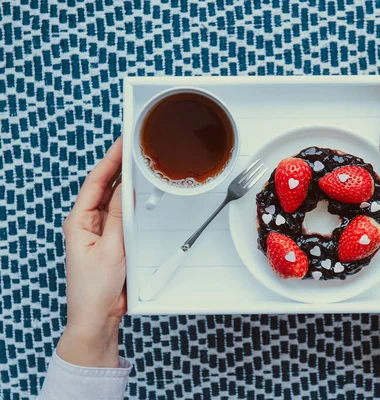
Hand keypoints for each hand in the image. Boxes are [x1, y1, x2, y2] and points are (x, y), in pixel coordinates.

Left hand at [56, 137, 125, 366]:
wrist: (97, 316)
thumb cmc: (94, 289)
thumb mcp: (111, 248)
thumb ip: (120, 216)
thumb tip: (127, 188)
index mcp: (78, 221)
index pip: (95, 182)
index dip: (110, 160)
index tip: (122, 143)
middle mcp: (87, 222)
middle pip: (105, 186)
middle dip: (119, 165)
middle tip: (135, 146)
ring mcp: (100, 231)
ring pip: (115, 200)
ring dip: (127, 183)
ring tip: (140, 164)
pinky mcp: (113, 240)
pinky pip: (123, 215)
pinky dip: (133, 203)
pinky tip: (142, 194)